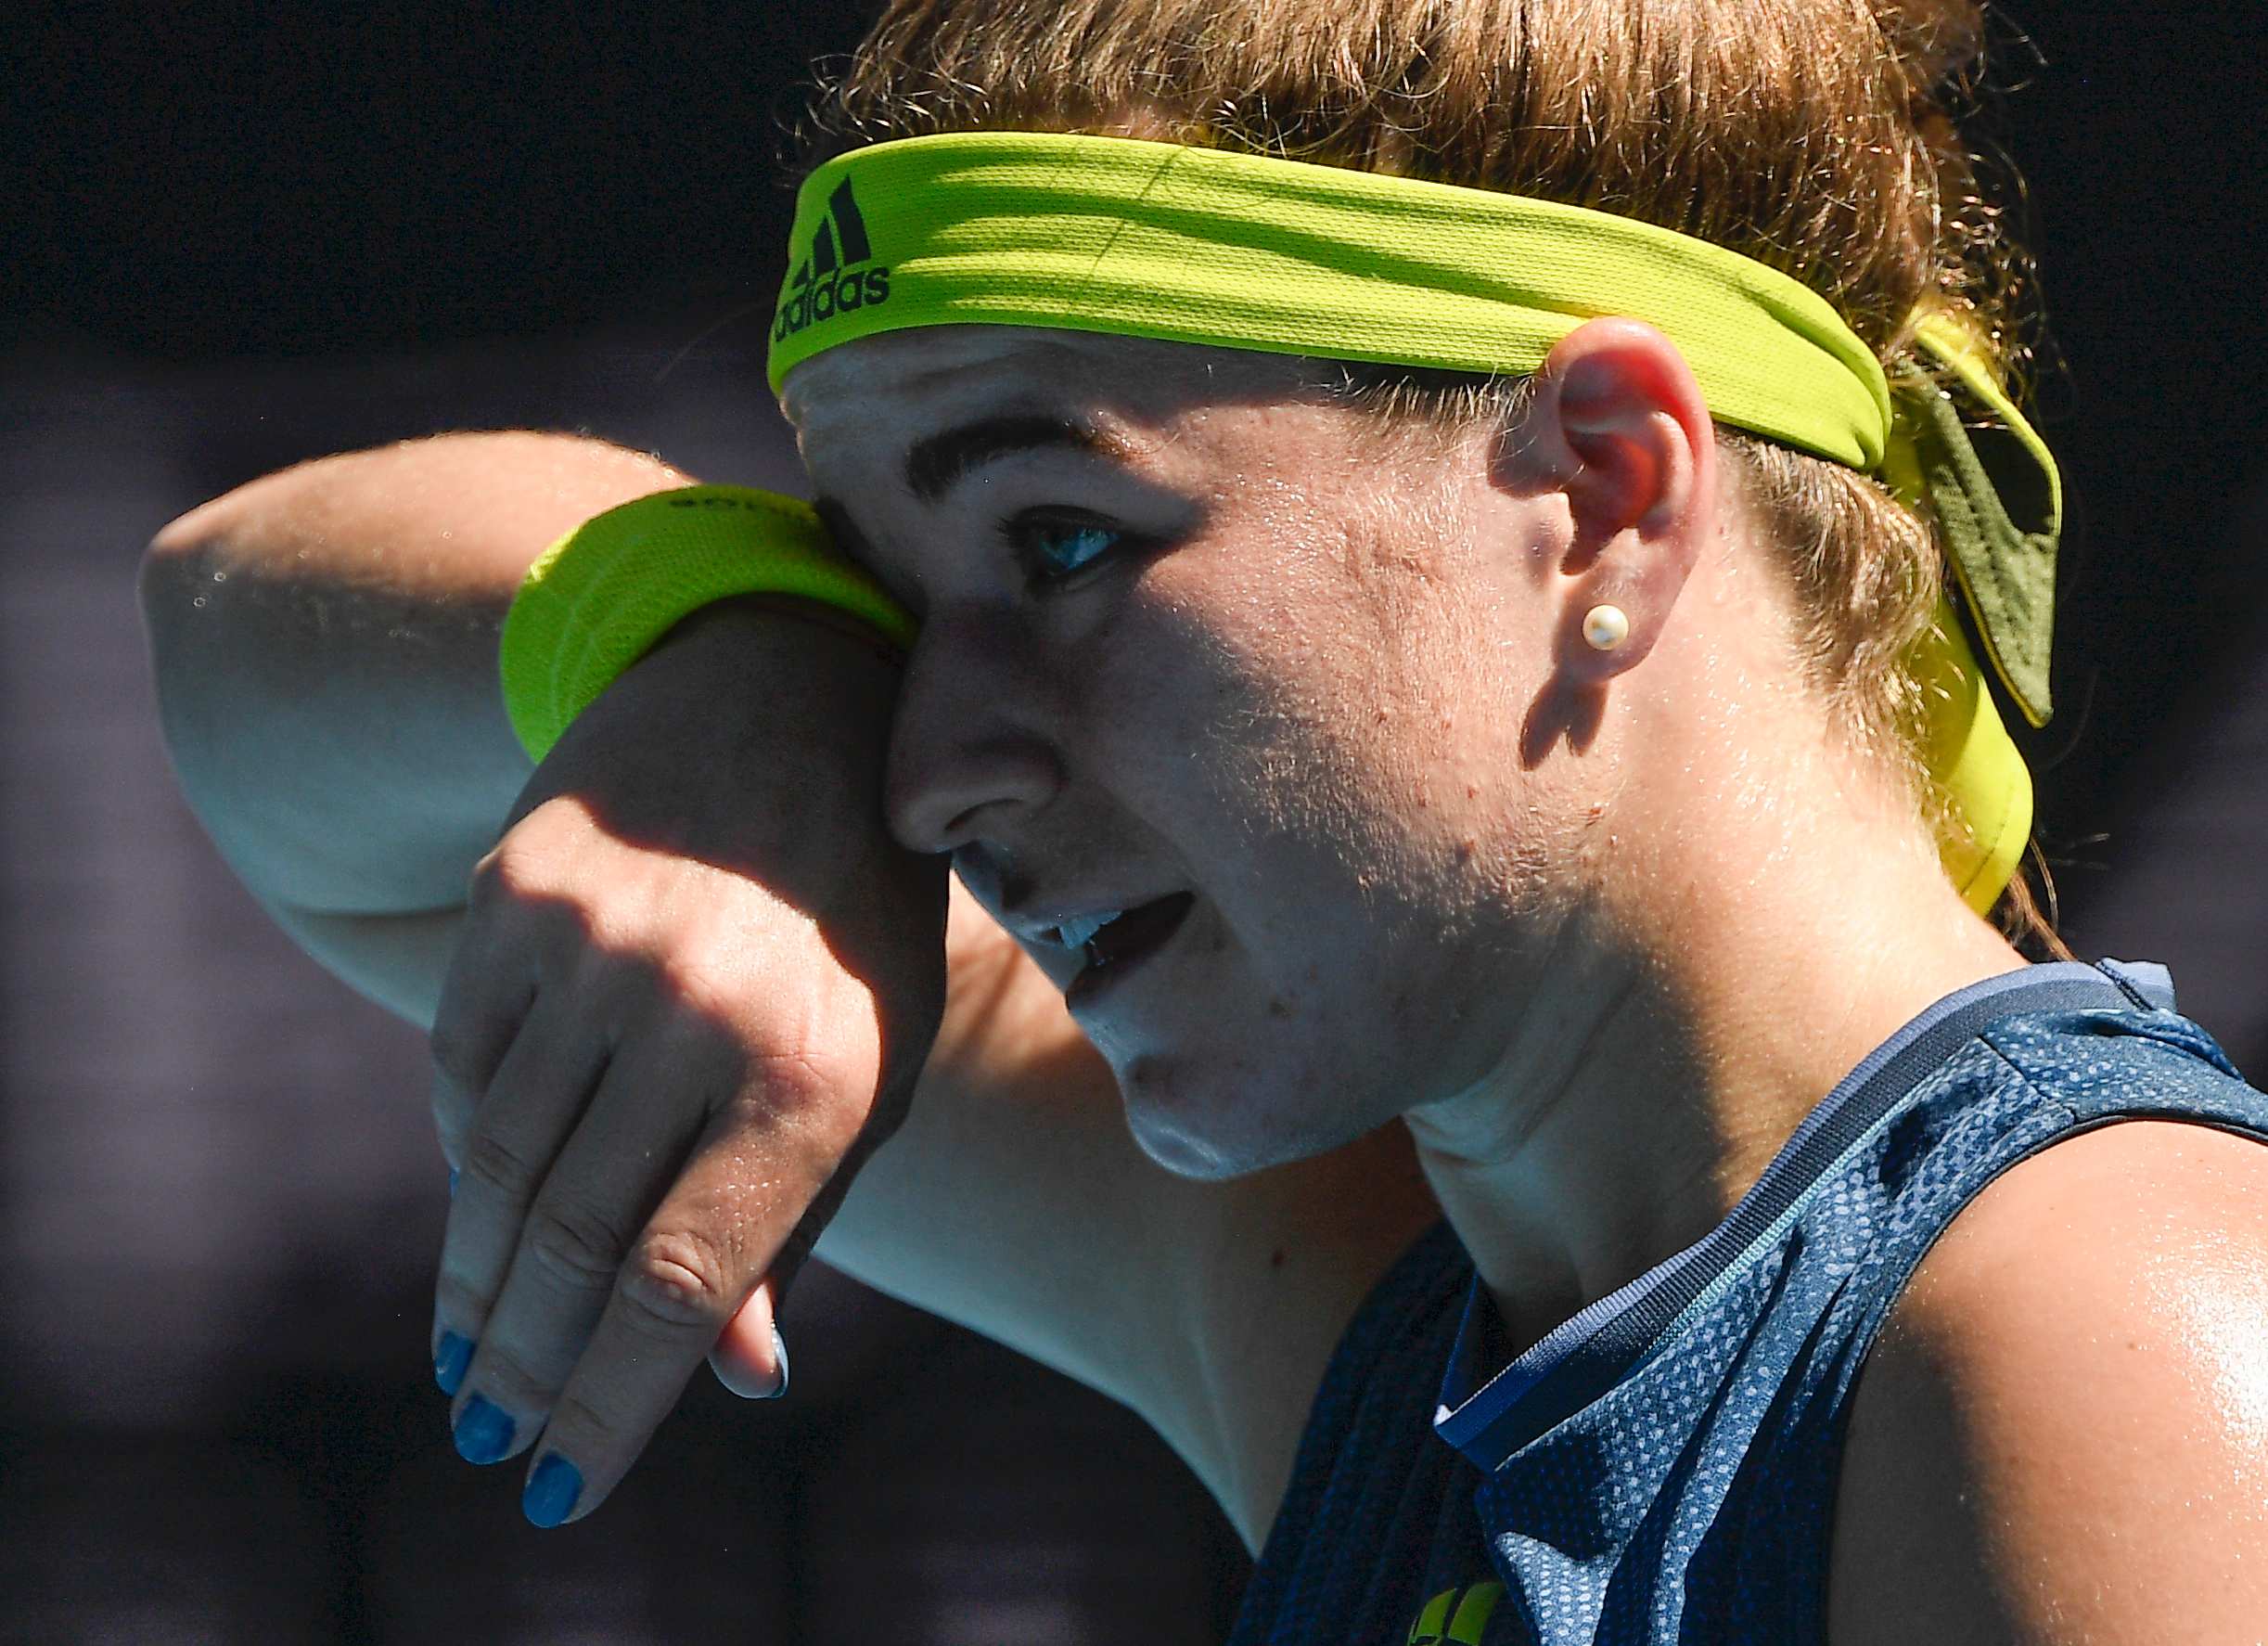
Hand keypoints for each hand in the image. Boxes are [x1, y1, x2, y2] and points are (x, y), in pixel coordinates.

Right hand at [426, 598, 946, 1524]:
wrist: (791, 691)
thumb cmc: (861, 915)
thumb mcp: (875, 1061)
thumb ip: (800, 1218)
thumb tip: (739, 1378)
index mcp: (812, 1070)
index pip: (680, 1286)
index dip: (613, 1406)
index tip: (563, 1487)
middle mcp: (695, 1010)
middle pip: (570, 1243)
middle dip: (529, 1365)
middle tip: (496, 1439)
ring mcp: (592, 946)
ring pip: (497, 1167)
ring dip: (476, 1285)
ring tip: (469, 1363)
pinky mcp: (514, 895)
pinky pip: (460, 1069)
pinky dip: (465, 1161)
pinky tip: (477, 1218)